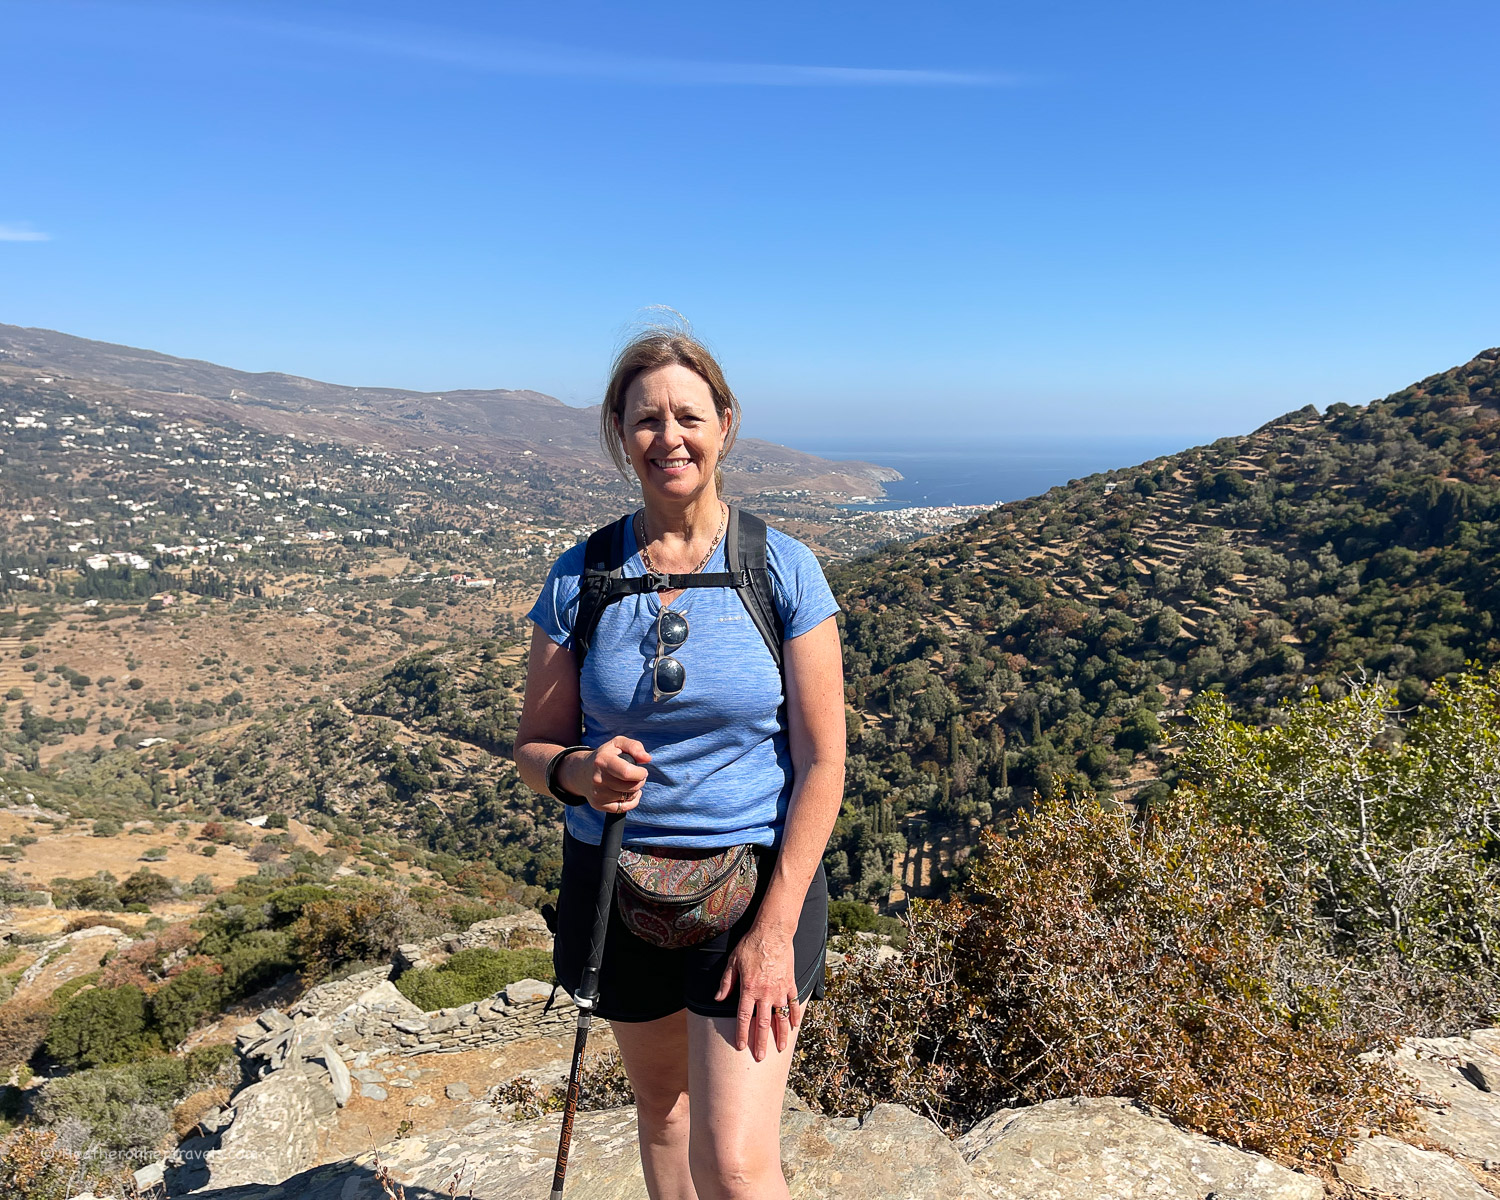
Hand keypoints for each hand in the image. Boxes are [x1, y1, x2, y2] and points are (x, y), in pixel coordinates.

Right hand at [560, 737, 649, 813]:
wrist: (583, 772)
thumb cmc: (606, 756)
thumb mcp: (618, 743)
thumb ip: (634, 746)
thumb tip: (647, 758)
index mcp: (602, 761)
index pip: (627, 773)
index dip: (640, 773)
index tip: (642, 770)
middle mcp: (598, 779)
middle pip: (631, 787)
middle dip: (640, 781)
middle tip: (638, 776)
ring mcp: (597, 794)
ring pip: (628, 797)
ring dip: (635, 790)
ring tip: (630, 782)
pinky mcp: (598, 804)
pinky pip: (623, 808)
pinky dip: (631, 801)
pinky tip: (629, 793)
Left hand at [715, 922, 800, 1060]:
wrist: (773, 932)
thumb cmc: (751, 946)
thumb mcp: (733, 962)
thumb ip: (726, 982)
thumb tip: (718, 999)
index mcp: (749, 989)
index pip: (744, 1017)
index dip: (742, 1034)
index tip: (740, 1047)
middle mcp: (765, 993)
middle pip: (763, 1023)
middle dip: (761, 1042)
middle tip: (760, 1057)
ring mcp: (780, 990)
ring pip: (781, 1017)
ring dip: (781, 1034)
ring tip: (780, 1048)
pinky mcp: (790, 984)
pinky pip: (794, 1003)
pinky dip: (795, 1015)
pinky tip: (795, 1026)